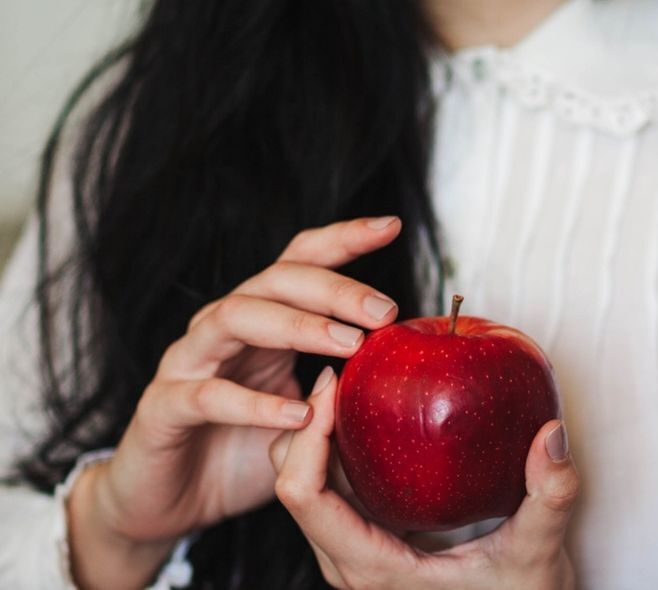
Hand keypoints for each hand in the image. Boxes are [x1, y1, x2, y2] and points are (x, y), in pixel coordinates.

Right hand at [67, 216, 403, 589]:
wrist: (170, 500)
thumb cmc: (247, 449)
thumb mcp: (309, 411)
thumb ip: (346, 383)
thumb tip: (411, 364)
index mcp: (261, 319)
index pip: (300, 262)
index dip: (343, 239)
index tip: (392, 226)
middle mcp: (223, 327)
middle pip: (275, 280)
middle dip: (334, 288)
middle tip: (384, 310)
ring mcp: (188, 361)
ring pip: (236, 316)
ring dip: (297, 326)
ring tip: (349, 346)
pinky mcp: (164, 407)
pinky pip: (207, 395)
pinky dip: (254, 403)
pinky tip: (298, 412)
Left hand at [270, 370, 579, 589]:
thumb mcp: (536, 554)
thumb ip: (549, 497)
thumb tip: (551, 435)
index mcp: (374, 568)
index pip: (305, 495)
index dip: (308, 433)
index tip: (335, 383)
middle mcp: (350, 562)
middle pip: (292, 482)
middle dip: (305, 420)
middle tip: (345, 370)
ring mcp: (355, 551)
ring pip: (305, 483)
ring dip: (317, 430)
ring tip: (353, 381)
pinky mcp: (367, 538)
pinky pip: (331, 486)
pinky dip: (336, 445)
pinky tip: (373, 412)